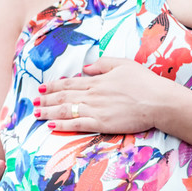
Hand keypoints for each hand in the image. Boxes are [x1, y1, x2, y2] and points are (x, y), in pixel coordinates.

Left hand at [36, 57, 177, 133]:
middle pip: (64, 96)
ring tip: (36, 113)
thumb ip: (102, 65)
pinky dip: (62, 125)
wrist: (159, 101)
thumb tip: (85, 68)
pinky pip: (77, 124)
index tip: (41, 88)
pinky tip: (51, 126)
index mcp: (97, 81)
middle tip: (33, 102)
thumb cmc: (145, 82)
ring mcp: (96, 110)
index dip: (53, 86)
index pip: (70, 83)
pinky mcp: (101, 124)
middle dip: (46, 99)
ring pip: (66, 110)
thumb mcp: (123, 65)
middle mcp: (93, 94)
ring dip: (49, 112)